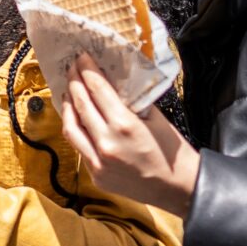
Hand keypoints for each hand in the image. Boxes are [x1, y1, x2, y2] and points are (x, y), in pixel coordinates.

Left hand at [59, 59, 200, 215]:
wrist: (178, 189)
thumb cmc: (171, 151)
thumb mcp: (154, 117)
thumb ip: (129, 101)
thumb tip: (110, 82)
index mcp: (124, 125)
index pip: (97, 89)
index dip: (87, 70)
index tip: (82, 57)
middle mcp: (106, 143)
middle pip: (81, 104)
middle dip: (74, 82)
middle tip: (72, 68)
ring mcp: (98, 163)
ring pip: (71, 128)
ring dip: (67, 106)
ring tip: (68, 91)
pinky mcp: (96, 176)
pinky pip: (79, 147)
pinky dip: (76, 129)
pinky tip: (77, 118)